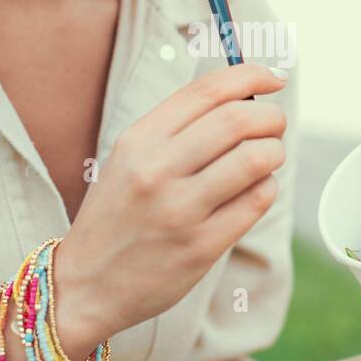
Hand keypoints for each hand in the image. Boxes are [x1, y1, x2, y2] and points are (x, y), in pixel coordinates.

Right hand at [54, 61, 287, 343]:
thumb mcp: (128, 160)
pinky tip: (256, 190)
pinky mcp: (200, 248)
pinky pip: (255, 203)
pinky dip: (267, 188)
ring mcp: (179, 210)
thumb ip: (176, 129)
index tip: (272, 80)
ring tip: (268, 157)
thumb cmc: (117, 215)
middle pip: (238, 120)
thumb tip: (243, 98)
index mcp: (138, 140)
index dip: (250, 76)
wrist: (85, 285)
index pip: (206, 91)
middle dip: (271, 116)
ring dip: (274, 152)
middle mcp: (156, 170)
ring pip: (255, 159)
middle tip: (275, 124)